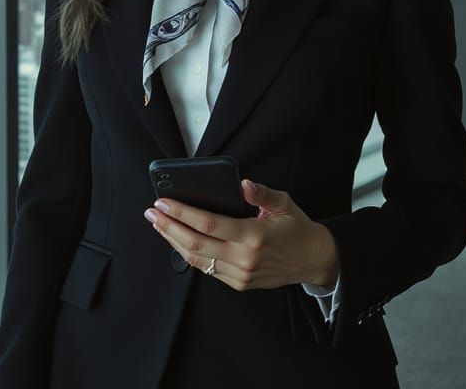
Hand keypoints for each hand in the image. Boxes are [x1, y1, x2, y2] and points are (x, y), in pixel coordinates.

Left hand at [144, 178, 339, 290]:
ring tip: (159, 224)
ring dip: (173, 241)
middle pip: (195, 243)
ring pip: (197, 259)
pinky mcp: (238, 283)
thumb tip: (242, 183)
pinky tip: (178, 240)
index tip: (162, 202)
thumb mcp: (284, 203)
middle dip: (168, 226)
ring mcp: (239, 274)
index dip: (181, 212)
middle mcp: (243, 258)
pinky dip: (188, 254)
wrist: (313, 260)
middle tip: (152, 212)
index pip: (208, 223)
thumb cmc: (297, 228)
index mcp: (253, 236)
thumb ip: (261, 193)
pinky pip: (206, 269)